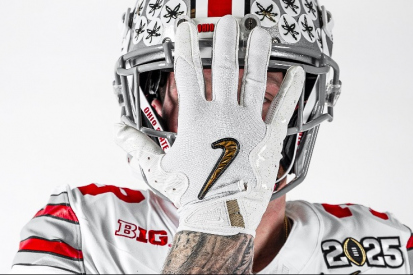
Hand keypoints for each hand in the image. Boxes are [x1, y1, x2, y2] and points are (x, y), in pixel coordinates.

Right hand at [115, 16, 303, 235]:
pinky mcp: (269, 137)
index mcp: (195, 119)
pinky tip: (295, 72)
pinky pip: (281, 108)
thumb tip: (117, 130)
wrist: (220, 216)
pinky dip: (289, 89)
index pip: (187, 73)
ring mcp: (248, 124)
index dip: (185, 46)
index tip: (186, 28)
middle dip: (224, 40)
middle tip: (227, 20)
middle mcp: (222, 115)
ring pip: (253, 80)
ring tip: (261, 33)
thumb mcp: (157, 167)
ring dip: (257, 54)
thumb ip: (135, 145)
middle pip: (222, 68)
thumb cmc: (190, 192)